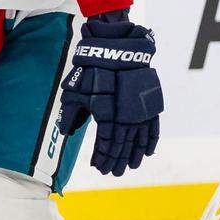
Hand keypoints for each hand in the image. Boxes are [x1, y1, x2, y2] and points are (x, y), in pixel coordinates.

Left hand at [57, 15, 162, 176]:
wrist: (116, 46)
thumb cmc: (91, 69)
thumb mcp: (74, 90)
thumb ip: (71, 113)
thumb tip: (67, 132)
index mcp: (106, 113)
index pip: (105, 142)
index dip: (101, 156)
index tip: (97, 167)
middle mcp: (125, 114)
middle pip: (122, 144)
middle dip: (116, 160)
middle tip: (112, 173)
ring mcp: (140, 108)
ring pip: (138, 139)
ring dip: (133, 155)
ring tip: (128, 167)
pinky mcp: (149, 102)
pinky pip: (152, 126)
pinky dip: (150, 141)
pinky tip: (146, 153)